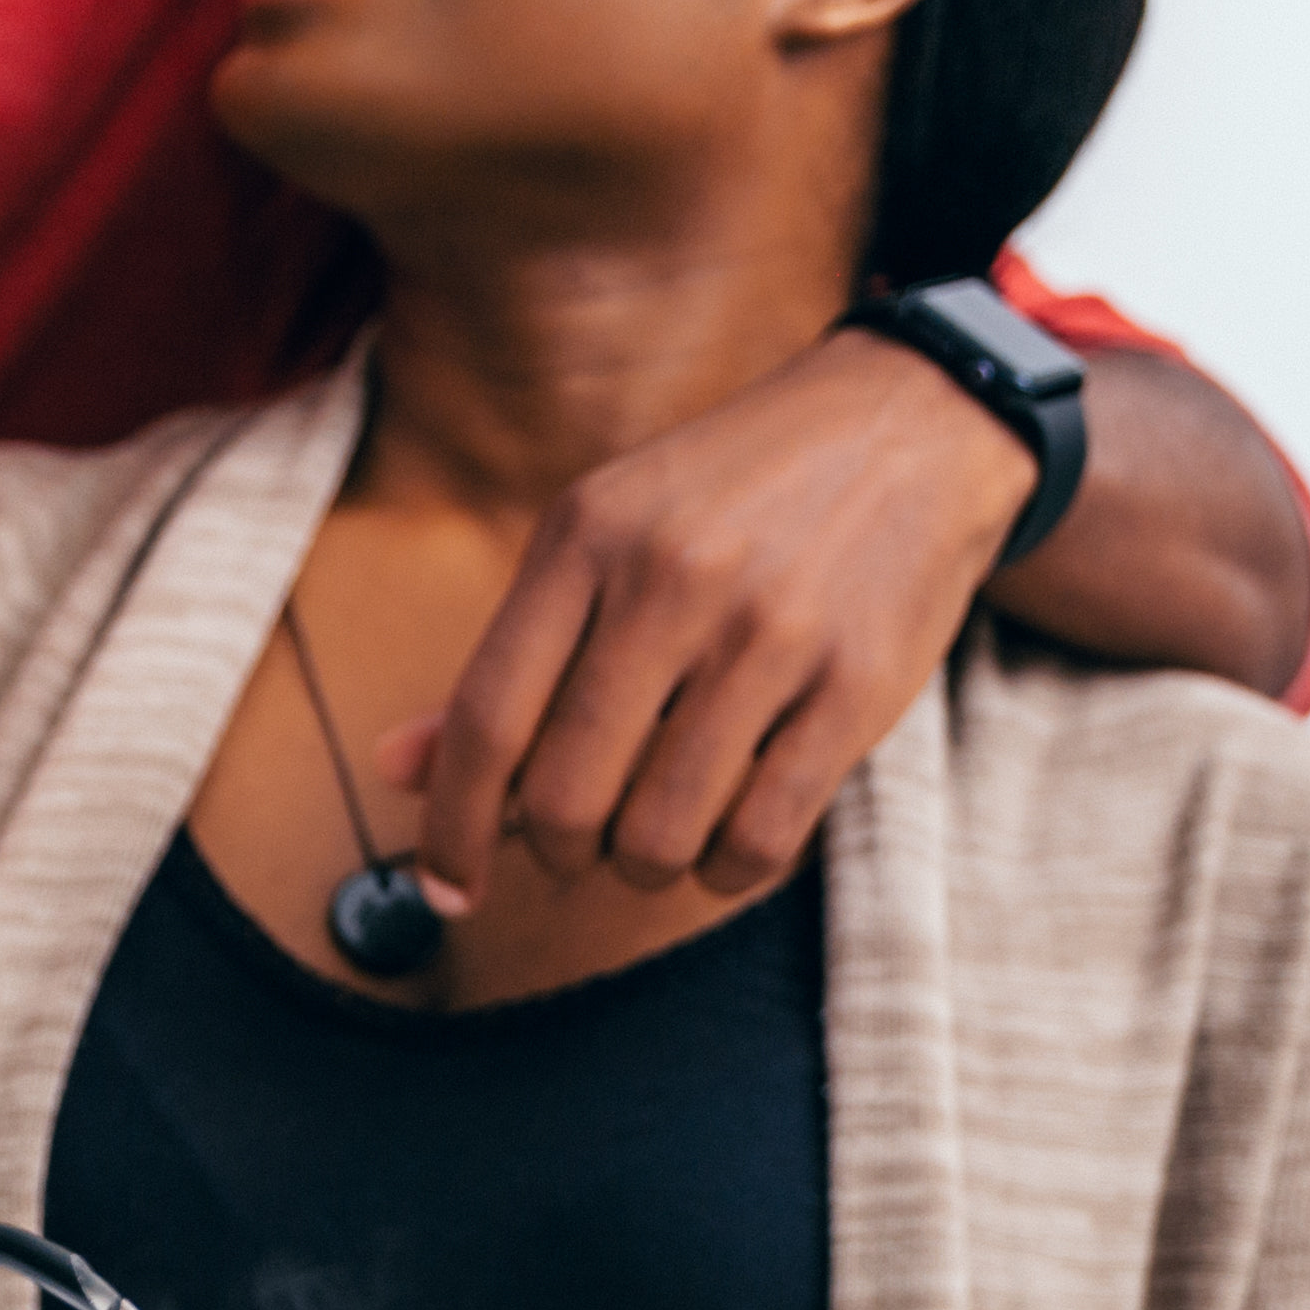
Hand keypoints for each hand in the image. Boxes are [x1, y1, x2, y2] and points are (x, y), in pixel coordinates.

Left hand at [402, 327, 1030, 918]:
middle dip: (559, 853)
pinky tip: (725, 841)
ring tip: (657, 836)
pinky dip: (725, 869)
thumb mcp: (605, 538)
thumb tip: (397, 771)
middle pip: (567, 796)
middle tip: (580, 844)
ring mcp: (771, 633)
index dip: (454, 824)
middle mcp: (672, 578)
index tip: (447, 887)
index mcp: (586, 534)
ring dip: (644, 867)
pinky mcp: (856, 685)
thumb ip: (511, 658)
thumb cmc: (733, 499)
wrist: (911, 422)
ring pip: (661, 834)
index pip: (488, 717)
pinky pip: (761, 838)